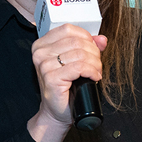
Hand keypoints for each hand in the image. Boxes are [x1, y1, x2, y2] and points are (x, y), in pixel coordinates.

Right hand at [26, 24, 106, 141]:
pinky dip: (92, 71)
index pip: (68, 29)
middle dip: (93, 53)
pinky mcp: (51, 78)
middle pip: (76, 41)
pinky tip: (94, 77)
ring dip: (95, 63)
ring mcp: (44, 65)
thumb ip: (87, 47)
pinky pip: (80, 67)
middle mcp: (40, 53)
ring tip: (96, 72)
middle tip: (97, 65)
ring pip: (80, 54)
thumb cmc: (65, 88)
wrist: (57, 112)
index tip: (93, 49)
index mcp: (42, 44)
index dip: (86, 37)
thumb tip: (101, 39)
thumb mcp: (75, 62)